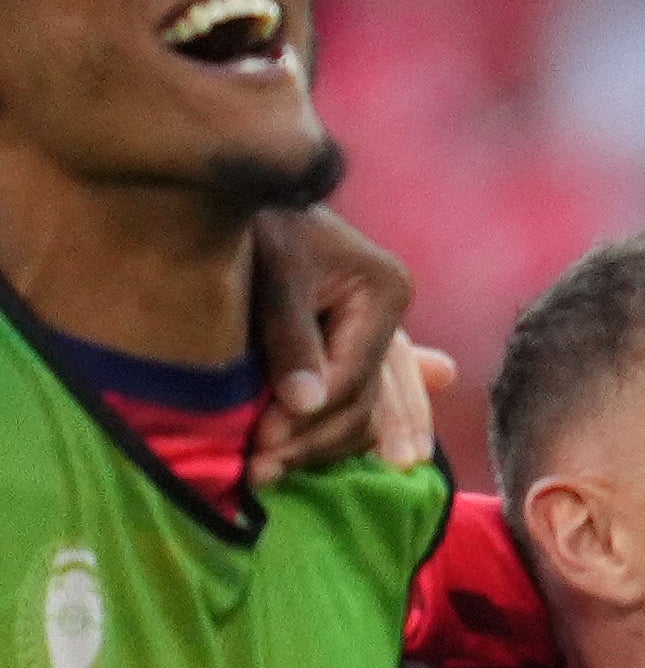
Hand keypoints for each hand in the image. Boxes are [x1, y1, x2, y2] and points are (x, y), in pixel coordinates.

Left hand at [243, 206, 426, 486]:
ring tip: (275, 475)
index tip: (262, 446)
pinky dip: (340, 429)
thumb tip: (304, 406)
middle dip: (317, 441)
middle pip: (368, 400)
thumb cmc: (257, 223)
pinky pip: (360, 397)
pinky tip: (330, 459)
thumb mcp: (274, 273)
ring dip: (328, 446)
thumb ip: (291, 338)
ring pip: (370, 407)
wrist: (233, 192)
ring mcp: (376, 331)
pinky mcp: (349, 341)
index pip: (356, 374)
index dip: (312, 415)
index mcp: (385, 291)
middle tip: (264, 473)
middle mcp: (389, 314)